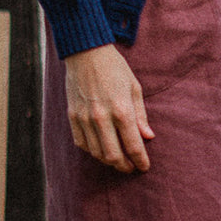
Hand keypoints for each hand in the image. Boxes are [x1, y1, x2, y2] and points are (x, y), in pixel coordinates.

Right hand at [64, 44, 153, 172]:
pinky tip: (100, 150)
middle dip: (124, 166)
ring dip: (108, 161)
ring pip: (96, 152)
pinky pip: (81, 143)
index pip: (133, 145)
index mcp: (122, 110)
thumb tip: (148, 136)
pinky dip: (92, 151)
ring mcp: (84, 118)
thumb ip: (141, 115)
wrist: (86, 53)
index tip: (144, 167)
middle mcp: (102, 118)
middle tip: (131, 168)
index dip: (140, 160)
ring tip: (118, 161)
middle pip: (113, 155)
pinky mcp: (72, 116)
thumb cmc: (115, 68)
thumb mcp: (134, 88)